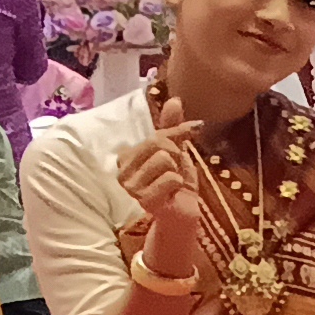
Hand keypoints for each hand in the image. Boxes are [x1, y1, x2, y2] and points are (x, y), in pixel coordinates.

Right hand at [116, 116, 205, 273]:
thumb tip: (174, 99)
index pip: (156, 134)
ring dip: (177, 172)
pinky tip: (172, 194)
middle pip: (158, 143)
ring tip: (171, 184)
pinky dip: (178, 184)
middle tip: (175, 172)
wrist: (182, 215)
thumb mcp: (176, 151)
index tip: (192, 132)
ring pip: (164, 159)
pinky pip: (170, 178)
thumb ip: (171, 127)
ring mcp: (129, 186)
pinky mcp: (141, 199)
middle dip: (176, 156)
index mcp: (126, 156)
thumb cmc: (176, 184)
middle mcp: (122, 170)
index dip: (177, 135)